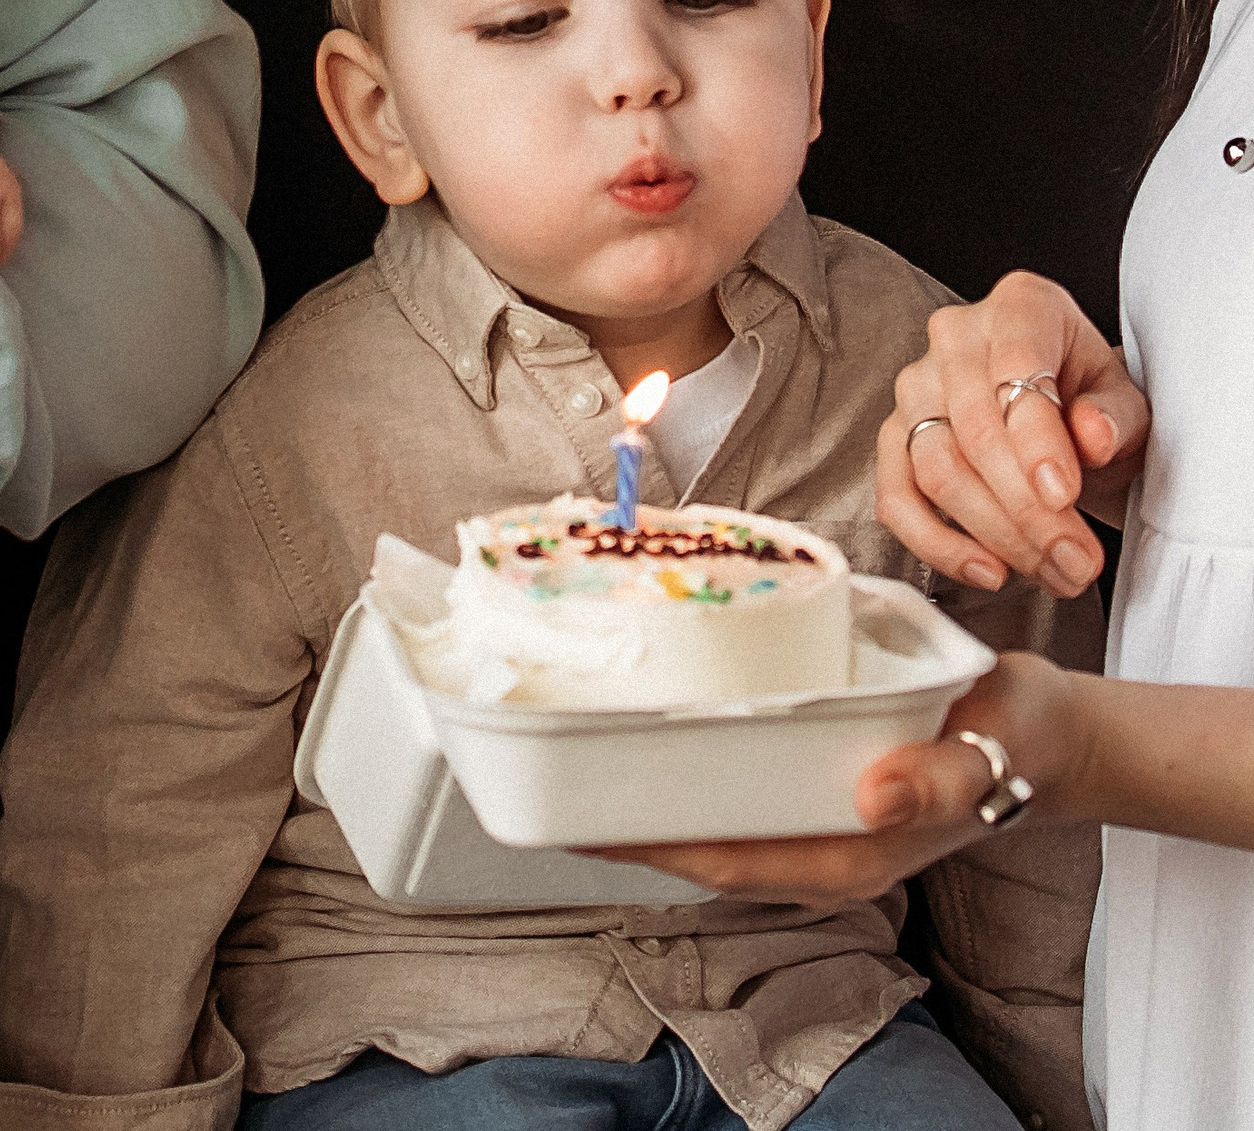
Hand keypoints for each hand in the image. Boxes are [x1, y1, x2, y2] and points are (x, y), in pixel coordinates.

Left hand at [585, 652, 1082, 905]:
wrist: (1040, 731)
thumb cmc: (1014, 741)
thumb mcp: (992, 751)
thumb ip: (940, 778)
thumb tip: (877, 793)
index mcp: (842, 856)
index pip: (718, 860)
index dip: (641, 843)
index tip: (573, 817)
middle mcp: (812, 846)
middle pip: (693, 842)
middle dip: (617, 816)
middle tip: (541, 762)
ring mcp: (808, 817)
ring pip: (705, 814)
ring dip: (640, 784)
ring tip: (568, 740)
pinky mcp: (808, 780)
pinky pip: (730, 781)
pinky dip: (683, 758)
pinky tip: (641, 721)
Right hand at [875, 270, 1147, 595]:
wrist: (1064, 415)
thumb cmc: (1092, 399)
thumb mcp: (1125, 399)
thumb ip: (1115, 415)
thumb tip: (1093, 437)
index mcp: (1019, 307)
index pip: (1014, 371)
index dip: (1037, 441)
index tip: (1065, 496)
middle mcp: (954, 339)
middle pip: (974, 432)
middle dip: (1026, 509)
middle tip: (1076, 559)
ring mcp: (915, 389)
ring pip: (937, 470)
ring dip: (995, 534)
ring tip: (1053, 571)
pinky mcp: (894, 439)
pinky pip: (897, 498)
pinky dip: (938, 544)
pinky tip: (987, 570)